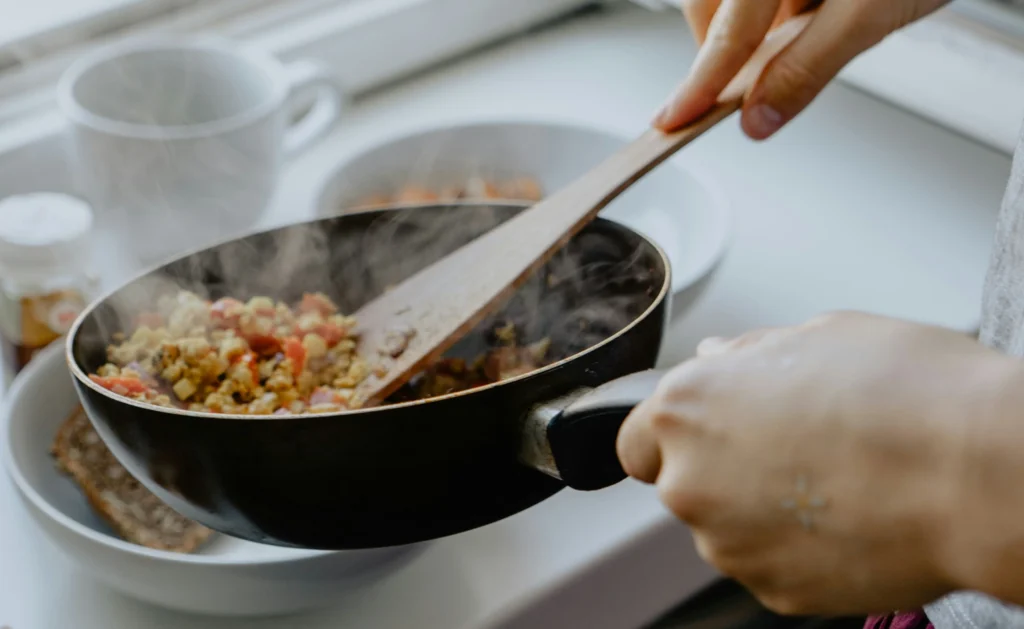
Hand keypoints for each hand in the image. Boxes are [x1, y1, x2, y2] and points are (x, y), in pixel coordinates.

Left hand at [616, 312, 1015, 614]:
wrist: (975, 473)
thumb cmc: (907, 392)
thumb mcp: (820, 335)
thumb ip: (749, 354)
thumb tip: (720, 359)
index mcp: (687, 408)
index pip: (636, 439)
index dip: (672, 436)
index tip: (706, 434)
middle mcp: (690, 481)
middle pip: (684, 483)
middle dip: (724, 469)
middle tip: (795, 448)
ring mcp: (729, 544)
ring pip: (727, 528)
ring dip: (762, 510)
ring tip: (836, 480)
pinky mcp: (772, 590)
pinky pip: (770, 564)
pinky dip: (798, 548)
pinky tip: (849, 516)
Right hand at [654, 0, 948, 138]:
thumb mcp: (872, 11)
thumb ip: (808, 67)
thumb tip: (759, 118)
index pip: (726, 33)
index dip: (700, 84)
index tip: (673, 120)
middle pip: (711, 8)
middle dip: (726, 48)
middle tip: (754, 77)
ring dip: (752, 24)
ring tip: (805, 22)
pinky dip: (773, 6)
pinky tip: (812, 4)